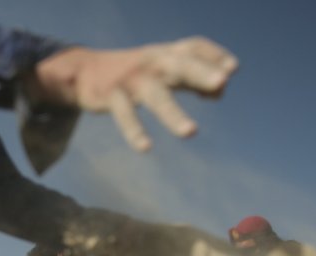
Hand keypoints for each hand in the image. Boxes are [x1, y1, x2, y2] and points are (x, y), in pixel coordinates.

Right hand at [32, 38, 238, 151]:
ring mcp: (131, 79)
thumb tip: (221, 91)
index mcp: (166, 54)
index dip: (213, 55)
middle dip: (200, 72)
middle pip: (178, 63)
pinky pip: (124, 114)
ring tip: (191, 132)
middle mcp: (151, 62)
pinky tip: (146, 148)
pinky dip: (134, 131)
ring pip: (154, 94)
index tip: (232, 68)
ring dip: (172, 113)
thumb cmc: (133, 72)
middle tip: (223, 82)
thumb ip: (193, 79)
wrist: (83, 72)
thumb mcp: (163, 70)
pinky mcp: (111, 96)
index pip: (193, 46)